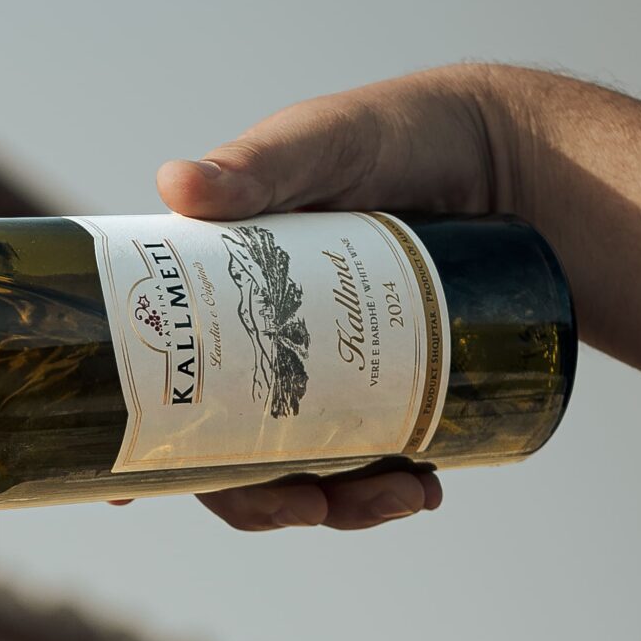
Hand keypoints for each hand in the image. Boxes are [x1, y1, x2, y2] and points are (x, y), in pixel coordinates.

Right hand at [153, 65, 513, 532]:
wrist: (516, 153)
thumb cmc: (398, 132)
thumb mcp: (321, 143)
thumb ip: (257, 164)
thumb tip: (175, 186)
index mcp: (213, 297)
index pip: (152, 376)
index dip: (133, 444)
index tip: (124, 496)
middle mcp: (256, 346)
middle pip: (225, 452)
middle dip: (262, 501)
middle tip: (310, 509)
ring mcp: (321, 373)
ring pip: (301, 468)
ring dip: (341, 506)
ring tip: (405, 496)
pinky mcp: (390, 388)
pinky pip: (370, 461)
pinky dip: (392, 487)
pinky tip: (427, 486)